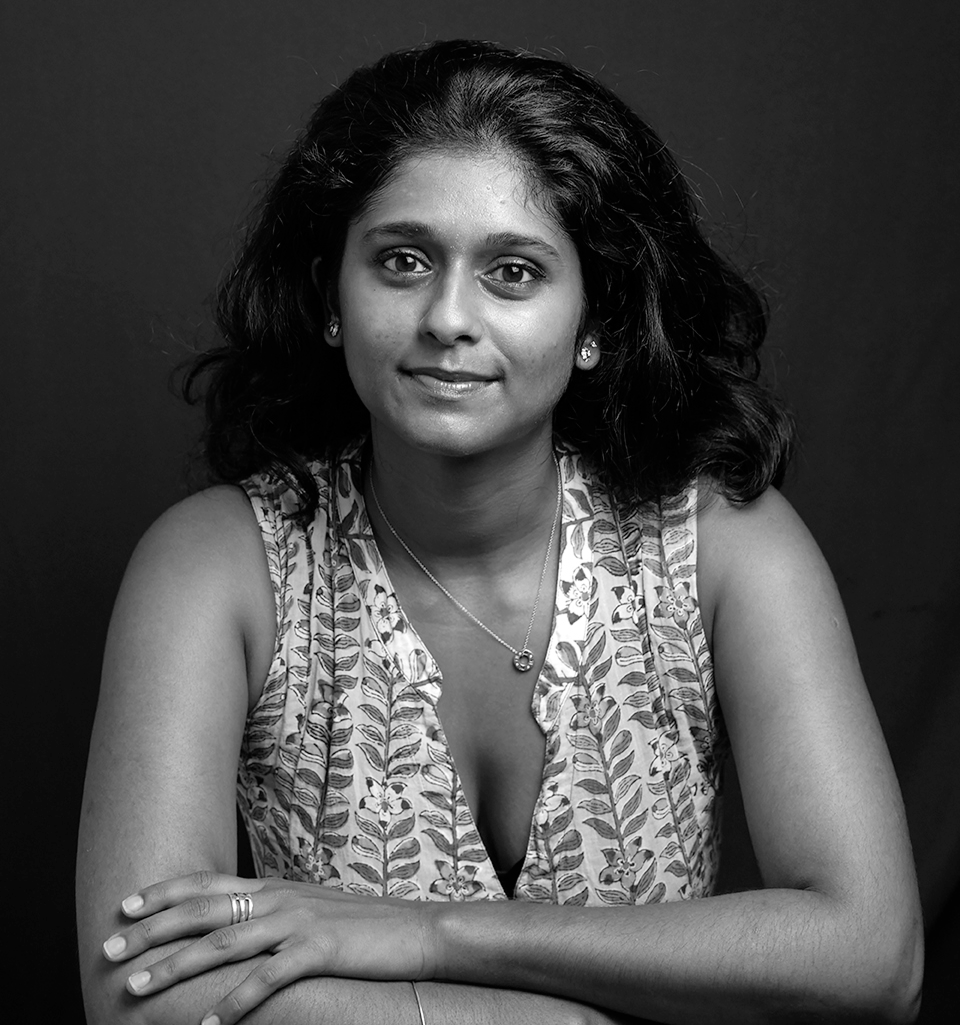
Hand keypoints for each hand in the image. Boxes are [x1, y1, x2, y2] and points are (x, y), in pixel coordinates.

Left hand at [101, 870, 436, 1023]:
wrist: (417, 930)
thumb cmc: (364, 927)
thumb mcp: (313, 911)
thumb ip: (275, 915)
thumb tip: (236, 929)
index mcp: (276, 887)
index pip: (208, 883)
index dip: (164, 893)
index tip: (125, 906)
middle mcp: (279, 898)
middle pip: (202, 910)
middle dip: (151, 930)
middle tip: (109, 946)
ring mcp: (298, 922)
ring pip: (221, 942)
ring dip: (174, 967)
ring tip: (136, 986)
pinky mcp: (319, 950)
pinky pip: (266, 980)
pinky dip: (232, 1004)